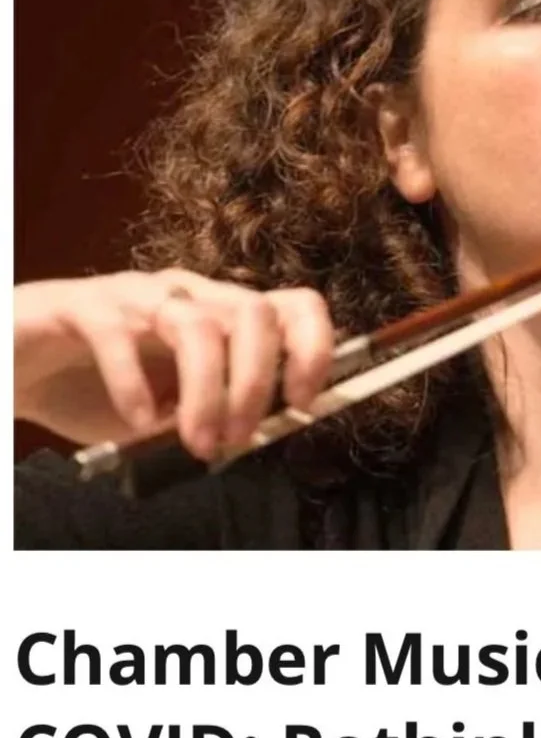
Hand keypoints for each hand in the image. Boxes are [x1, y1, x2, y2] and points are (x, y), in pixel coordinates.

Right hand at [14, 269, 333, 458]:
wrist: (19, 366)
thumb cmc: (101, 386)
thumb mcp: (173, 409)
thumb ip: (216, 414)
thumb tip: (260, 436)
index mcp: (222, 314)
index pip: (294, 305)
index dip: (313, 347)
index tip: (305, 401)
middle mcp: (188, 294)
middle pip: (252, 312)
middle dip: (256, 382)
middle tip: (241, 438)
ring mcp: (136, 295)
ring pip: (195, 325)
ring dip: (206, 393)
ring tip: (198, 443)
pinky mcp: (82, 306)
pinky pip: (118, 335)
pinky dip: (135, 385)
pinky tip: (139, 423)